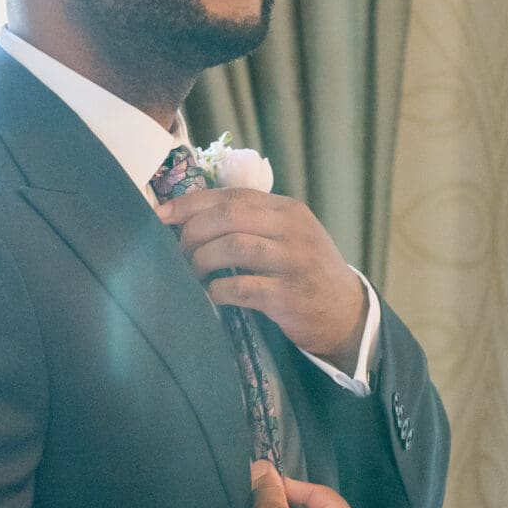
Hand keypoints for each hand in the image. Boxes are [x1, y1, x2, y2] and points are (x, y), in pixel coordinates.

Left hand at [160, 186, 367, 366]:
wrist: (346, 312)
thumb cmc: (305, 271)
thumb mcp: (287, 236)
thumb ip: (251, 222)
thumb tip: (190, 218)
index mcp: (288, 210)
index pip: (232, 195)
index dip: (192, 204)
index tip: (161, 215)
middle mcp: (293, 230)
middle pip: (229, 216)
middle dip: (193, 232)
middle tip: (179, 251)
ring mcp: (293, 262)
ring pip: (233, 247)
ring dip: (202, 260)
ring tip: (194, 272)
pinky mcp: (289, 296)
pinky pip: (241, 287)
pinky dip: (217, 290)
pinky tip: (211, 294)